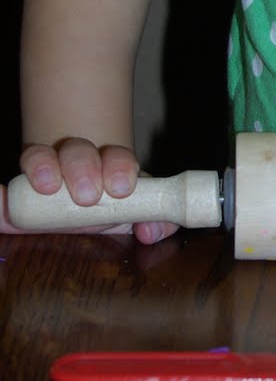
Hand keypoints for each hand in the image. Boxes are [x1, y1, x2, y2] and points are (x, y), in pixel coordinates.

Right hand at [7, 139, 176, 244]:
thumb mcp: (134, 215)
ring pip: (40, 155)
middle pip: (78, 150)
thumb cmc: (109, 209)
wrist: (73, 203)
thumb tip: (152, 230)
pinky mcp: (16, 189)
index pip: (117, 157)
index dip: (120, 167)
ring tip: (47, 185)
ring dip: (44, 166)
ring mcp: (45, 170)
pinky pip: (5, 187)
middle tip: (87, 195)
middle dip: (83, 167)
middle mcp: (75, 162)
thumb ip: (154, 220)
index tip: (121, 188)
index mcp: (108, 166)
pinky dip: (0, 194)